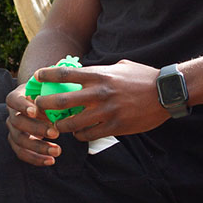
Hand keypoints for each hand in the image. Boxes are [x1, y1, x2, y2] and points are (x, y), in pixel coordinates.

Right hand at [5, 83, 61, 166]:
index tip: (34, 110)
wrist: (39, 100)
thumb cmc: (46, 93)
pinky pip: (21, 152)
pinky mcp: (17, 142)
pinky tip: (50, 160)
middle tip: (56, 133)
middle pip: (18, 122)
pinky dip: (35, 158)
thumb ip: (53, 94)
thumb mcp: (48, 89)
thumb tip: (68, 102)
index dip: (22, 106)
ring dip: (38, 147)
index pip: (14, 100)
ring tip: (57, 151)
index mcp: (15, 97)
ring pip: (19, 140)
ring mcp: (13, 129)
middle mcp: (11, 113)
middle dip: (37, 128)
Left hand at [32, 60, 169, 141]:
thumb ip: (101, 71)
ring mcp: (106, 112)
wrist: (165, 93)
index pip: (65, 74)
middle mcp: (99, 93)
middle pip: (61, 101)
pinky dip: (80, 135)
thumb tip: (85, 71)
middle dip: (44, 105)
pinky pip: (89, 134)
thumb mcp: (120, 67)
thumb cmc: (142, 77)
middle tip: (37, 108)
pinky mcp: (115, 127)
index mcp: (99, 75)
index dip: (47, 75)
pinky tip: (80, 133)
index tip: (36, 76)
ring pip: (72, 123)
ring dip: (61, 126)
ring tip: (58, 126)